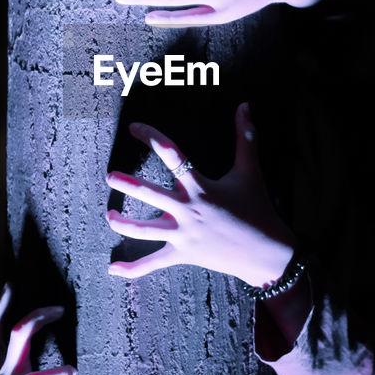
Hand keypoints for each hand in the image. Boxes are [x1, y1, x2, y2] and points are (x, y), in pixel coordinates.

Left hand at [105, 103, 295, 287]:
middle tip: (110, 176)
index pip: (171, 154)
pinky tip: (112, 269)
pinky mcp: (182, 254)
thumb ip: (245, 136)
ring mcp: (183, 235)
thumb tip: (245, 105)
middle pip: (149, 194)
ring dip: (121, 223)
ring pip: (144, 230)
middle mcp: (187, 209)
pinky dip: (132, 268)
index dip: (151, 137)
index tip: (134, 128)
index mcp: (200, 186)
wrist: (265, 251)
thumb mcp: (249, 170)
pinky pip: (152, 263)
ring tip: (109, 214)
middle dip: (127, 184)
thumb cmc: (257, 207)